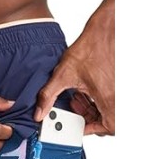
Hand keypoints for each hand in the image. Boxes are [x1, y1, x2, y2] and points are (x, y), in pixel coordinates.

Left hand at [34, 0, 114, 135]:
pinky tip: (82, 92)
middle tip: (73, 109)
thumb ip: (48, 96)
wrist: (105, 29)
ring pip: (105, 111)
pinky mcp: (117, 85)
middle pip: (105, 121)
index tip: (75, 126)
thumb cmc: (91, 48)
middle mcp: (117, 97)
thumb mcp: (63, 75)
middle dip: (86, 117)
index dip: (89, 130)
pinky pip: (108, 101)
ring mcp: (119, 91)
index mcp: (109, 100)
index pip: (106, 128)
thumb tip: (39, 113)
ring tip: (75, 99)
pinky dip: (94, 100)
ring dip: (89, 109)